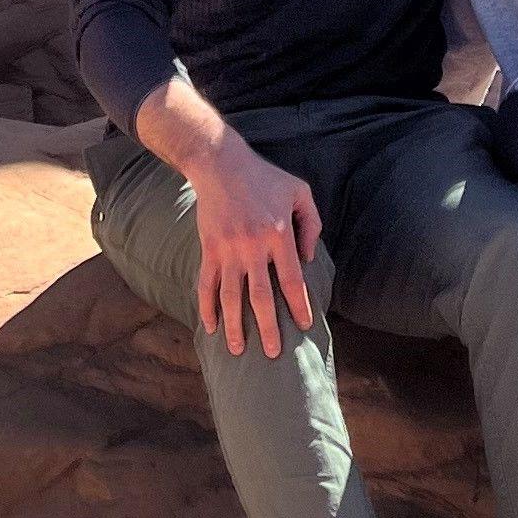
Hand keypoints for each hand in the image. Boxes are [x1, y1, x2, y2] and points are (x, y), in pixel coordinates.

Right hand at [190, 129, 324, 355]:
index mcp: (279, 233)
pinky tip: (210, 326)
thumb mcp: (299, 192)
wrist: (220, 164)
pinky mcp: (209, 249)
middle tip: (272, 353)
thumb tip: (307, 259)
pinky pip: (207, 284)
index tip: (305, 325)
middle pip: (261, 297)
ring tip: (238, 350)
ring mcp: (228, 250)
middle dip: (268, 328)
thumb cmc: (265, 178)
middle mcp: (253, 246)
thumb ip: (311, 224)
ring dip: (234, 326)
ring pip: (231, 296)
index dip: (299, 305)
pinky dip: (207, 307)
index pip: (292, 279)